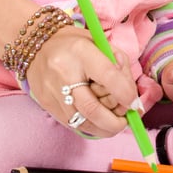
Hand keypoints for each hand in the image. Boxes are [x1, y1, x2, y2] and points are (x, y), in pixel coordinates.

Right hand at [26, 26, 140, 136]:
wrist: (38, 44)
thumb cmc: (75, 44)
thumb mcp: (101, 44)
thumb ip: (119, 66)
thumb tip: (132, 97)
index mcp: (81, 52)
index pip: (108, 76)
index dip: (125, 94)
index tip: (135, 103)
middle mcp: (64, 73)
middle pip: (93, 108)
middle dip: (116, 121)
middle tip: (126, 118)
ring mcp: (52, 92)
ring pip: (83, 122)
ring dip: (105, 128)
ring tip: (116, 123)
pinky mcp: (47, 105)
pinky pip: (73, 124)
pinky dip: (92, 127)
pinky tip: (100, 121)